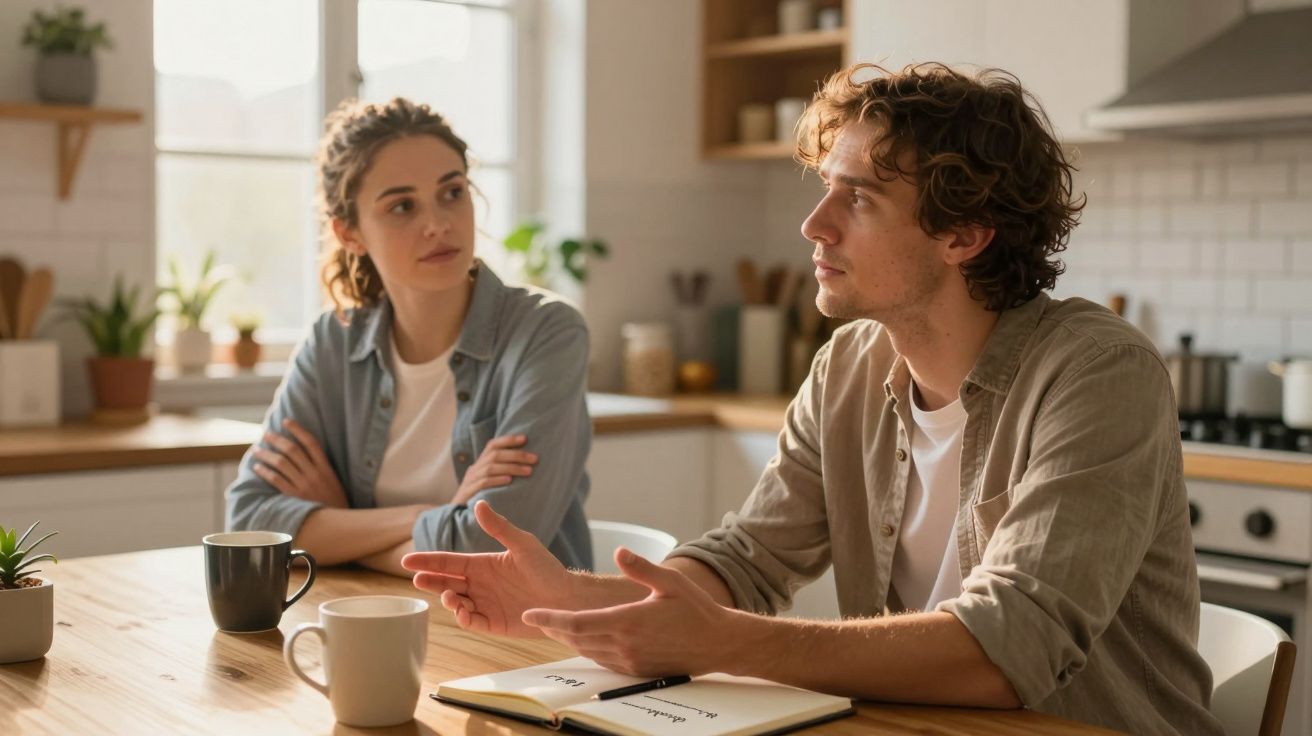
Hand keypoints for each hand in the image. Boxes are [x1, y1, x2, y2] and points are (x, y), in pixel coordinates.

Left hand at [253, 418, 348, 508]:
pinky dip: (265, 471)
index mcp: (326, 468)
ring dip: (266, 454)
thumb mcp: (333, 481)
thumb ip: (321, 468)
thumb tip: (304, 455)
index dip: (298, 430)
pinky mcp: (294, 496)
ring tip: (257, 450)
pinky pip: (276, 480)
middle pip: (292, 450)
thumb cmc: (336, 503)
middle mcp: (314, 473)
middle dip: (277, 440)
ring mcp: (304, 485)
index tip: (287, 421)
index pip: (311, 442)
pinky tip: (258, 467)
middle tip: (266, 434)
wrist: (339, 523)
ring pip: (281, 463)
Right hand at [402, 500, 573, 637]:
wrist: (567, 598)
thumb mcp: (523, 544)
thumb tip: (479, 504)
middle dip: (430, 581)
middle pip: (446, 582)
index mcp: (482, 564)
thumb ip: (500, 527)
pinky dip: (463, 618)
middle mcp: (479, 584)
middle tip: (418, 580)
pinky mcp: (493, 623)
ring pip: (455, 603)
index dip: (427, 561)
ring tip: (450, 596)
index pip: (448, 562)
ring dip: (447, 599)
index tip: (407, 560)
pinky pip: (471, 622)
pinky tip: (461, 611)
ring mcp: (484, 604)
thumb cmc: (547, 568)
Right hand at [450, 434, 537, 506]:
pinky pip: (482, 483)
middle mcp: (474, 469)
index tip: (525, 439)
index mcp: (480, 464)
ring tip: (528, 471)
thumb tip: (528, 465)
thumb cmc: (481, 500)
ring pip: (490, 468)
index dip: (508, 440)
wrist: (457, 518)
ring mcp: (470, 481)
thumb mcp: (490, 483)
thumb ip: (502, 473)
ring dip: (511, 467)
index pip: (492, 445)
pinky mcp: (467, 494)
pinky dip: (497, 480)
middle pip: (495, 455)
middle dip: (516, 455)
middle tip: (535, 459)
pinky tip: (509, 481)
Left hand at [522, 549, 734, 676]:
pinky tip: (585, 639)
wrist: (719, 644)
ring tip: (555, 627)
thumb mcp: (670, 582)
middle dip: (554, 629)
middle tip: (537, 618)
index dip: (550, 619)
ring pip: (588, 651)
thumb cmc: (696, 609)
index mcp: (628, 621)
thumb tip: (619, 550)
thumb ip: (641, 567)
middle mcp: (625, 645)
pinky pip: (603, 661)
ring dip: (569, 640)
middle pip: (576, 639)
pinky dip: (588, 649)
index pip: (577, 623)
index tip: (530, 613)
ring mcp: (630, 661)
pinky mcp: (637, 670)